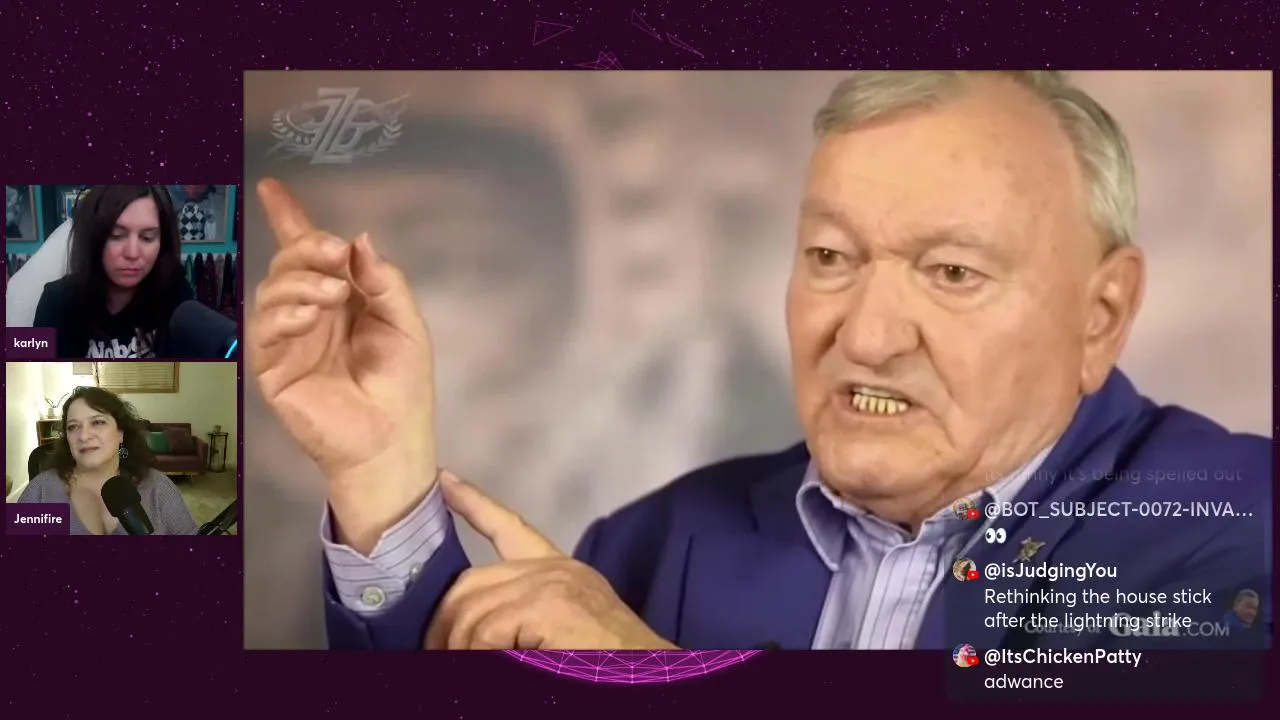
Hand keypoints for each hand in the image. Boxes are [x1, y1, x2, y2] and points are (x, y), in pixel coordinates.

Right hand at [248, 179, 436, 552]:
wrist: (392, 439)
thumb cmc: (402, 387)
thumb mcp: (406, 323)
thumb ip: (384, 281)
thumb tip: (358, 240)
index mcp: (341, 299)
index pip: (309, 254)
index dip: (291, 220)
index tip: (274, 188)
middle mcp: (310, 314)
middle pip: (289, 263)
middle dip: (307, 248)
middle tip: (334, 254)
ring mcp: (289, 341)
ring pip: (273, 290)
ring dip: (300, 281)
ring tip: (333, 294)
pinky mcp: (274, 369)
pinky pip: (266, 330)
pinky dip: (286, 314)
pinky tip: (311, 316)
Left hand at [425, 471, 676, 649]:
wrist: (652, 677)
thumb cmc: (611, 663)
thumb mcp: (564, 630)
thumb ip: (525, 616)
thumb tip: (471, 629)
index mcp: (561, 572)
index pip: (510, 528)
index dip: (474, 504)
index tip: (445, 481)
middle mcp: (555, 569)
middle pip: (472, 581)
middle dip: (445, 622)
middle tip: (437, 654)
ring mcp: (552, 584)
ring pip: (472, 608)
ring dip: (458, 647)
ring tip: (458, 667)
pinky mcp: (549, 605)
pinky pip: (485, 630)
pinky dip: (476, 655)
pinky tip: (485, 666)